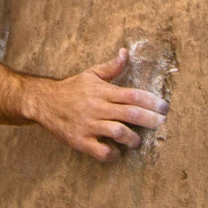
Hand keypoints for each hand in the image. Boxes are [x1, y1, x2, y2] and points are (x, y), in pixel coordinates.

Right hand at [27, 48, 166, 160]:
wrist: (43, 102)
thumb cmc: (71, 89)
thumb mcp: (90, 74)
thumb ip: (111, 67)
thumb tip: (125, 53)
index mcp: (103, 92)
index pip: (133, 95)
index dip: (151, 101)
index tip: (165, 107)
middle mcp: (98, 108)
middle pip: (130, 114)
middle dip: (150, 120)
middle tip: (161, 124)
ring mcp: (89, 125)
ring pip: (118, 132)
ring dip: (133, 138)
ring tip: (137, 141)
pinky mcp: (80, 141)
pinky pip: (101, 151)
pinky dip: (112, 154)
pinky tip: (116, 152)